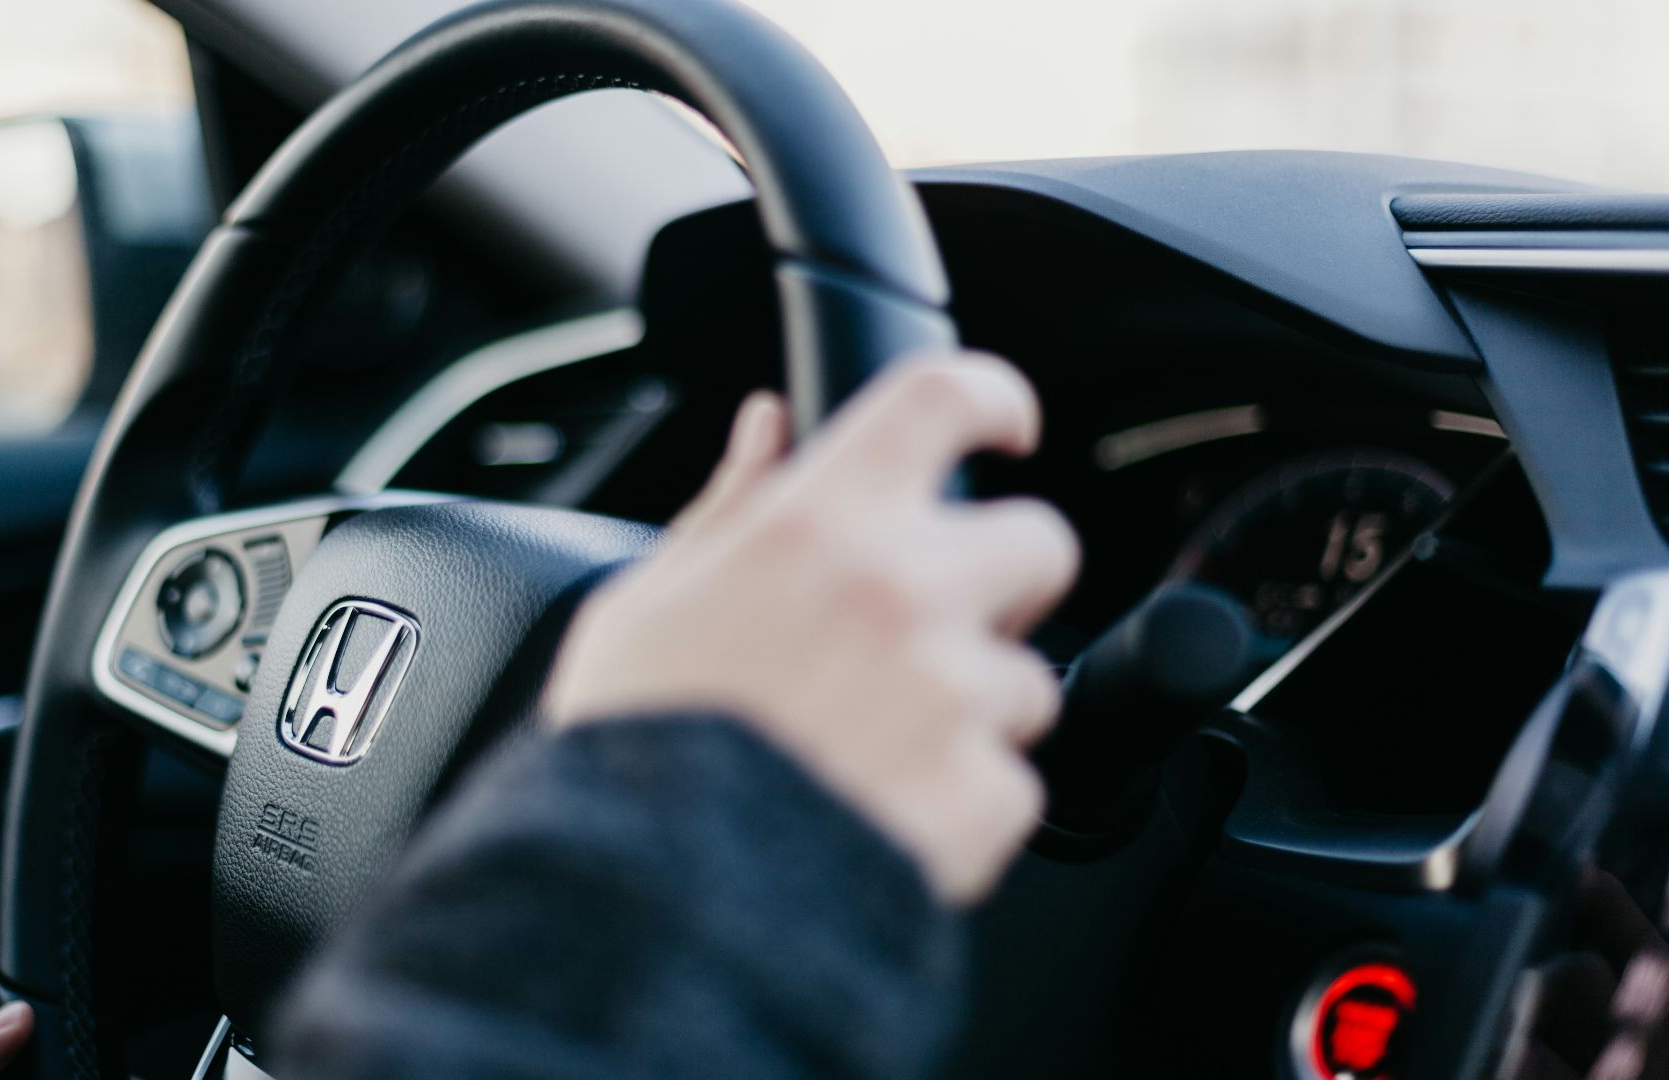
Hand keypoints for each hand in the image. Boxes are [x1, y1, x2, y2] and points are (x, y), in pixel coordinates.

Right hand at [545, 351, 1078, 903]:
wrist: (642, 899)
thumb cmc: (632, 746)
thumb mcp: (648, 599)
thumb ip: (729, 504)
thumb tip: (768, 425)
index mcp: (819, 524)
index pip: (946, 398)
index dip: (994, 398)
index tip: (1005, 426)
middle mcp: (903, 590)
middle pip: (1040, 542)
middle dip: (1006, 582)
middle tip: (939, 627)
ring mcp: (952, 695)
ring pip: (1029, 681)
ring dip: (974, 712)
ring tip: (877, 753)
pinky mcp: (982, 795)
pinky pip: (1013, 785)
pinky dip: (963, 807)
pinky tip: (884, 817)